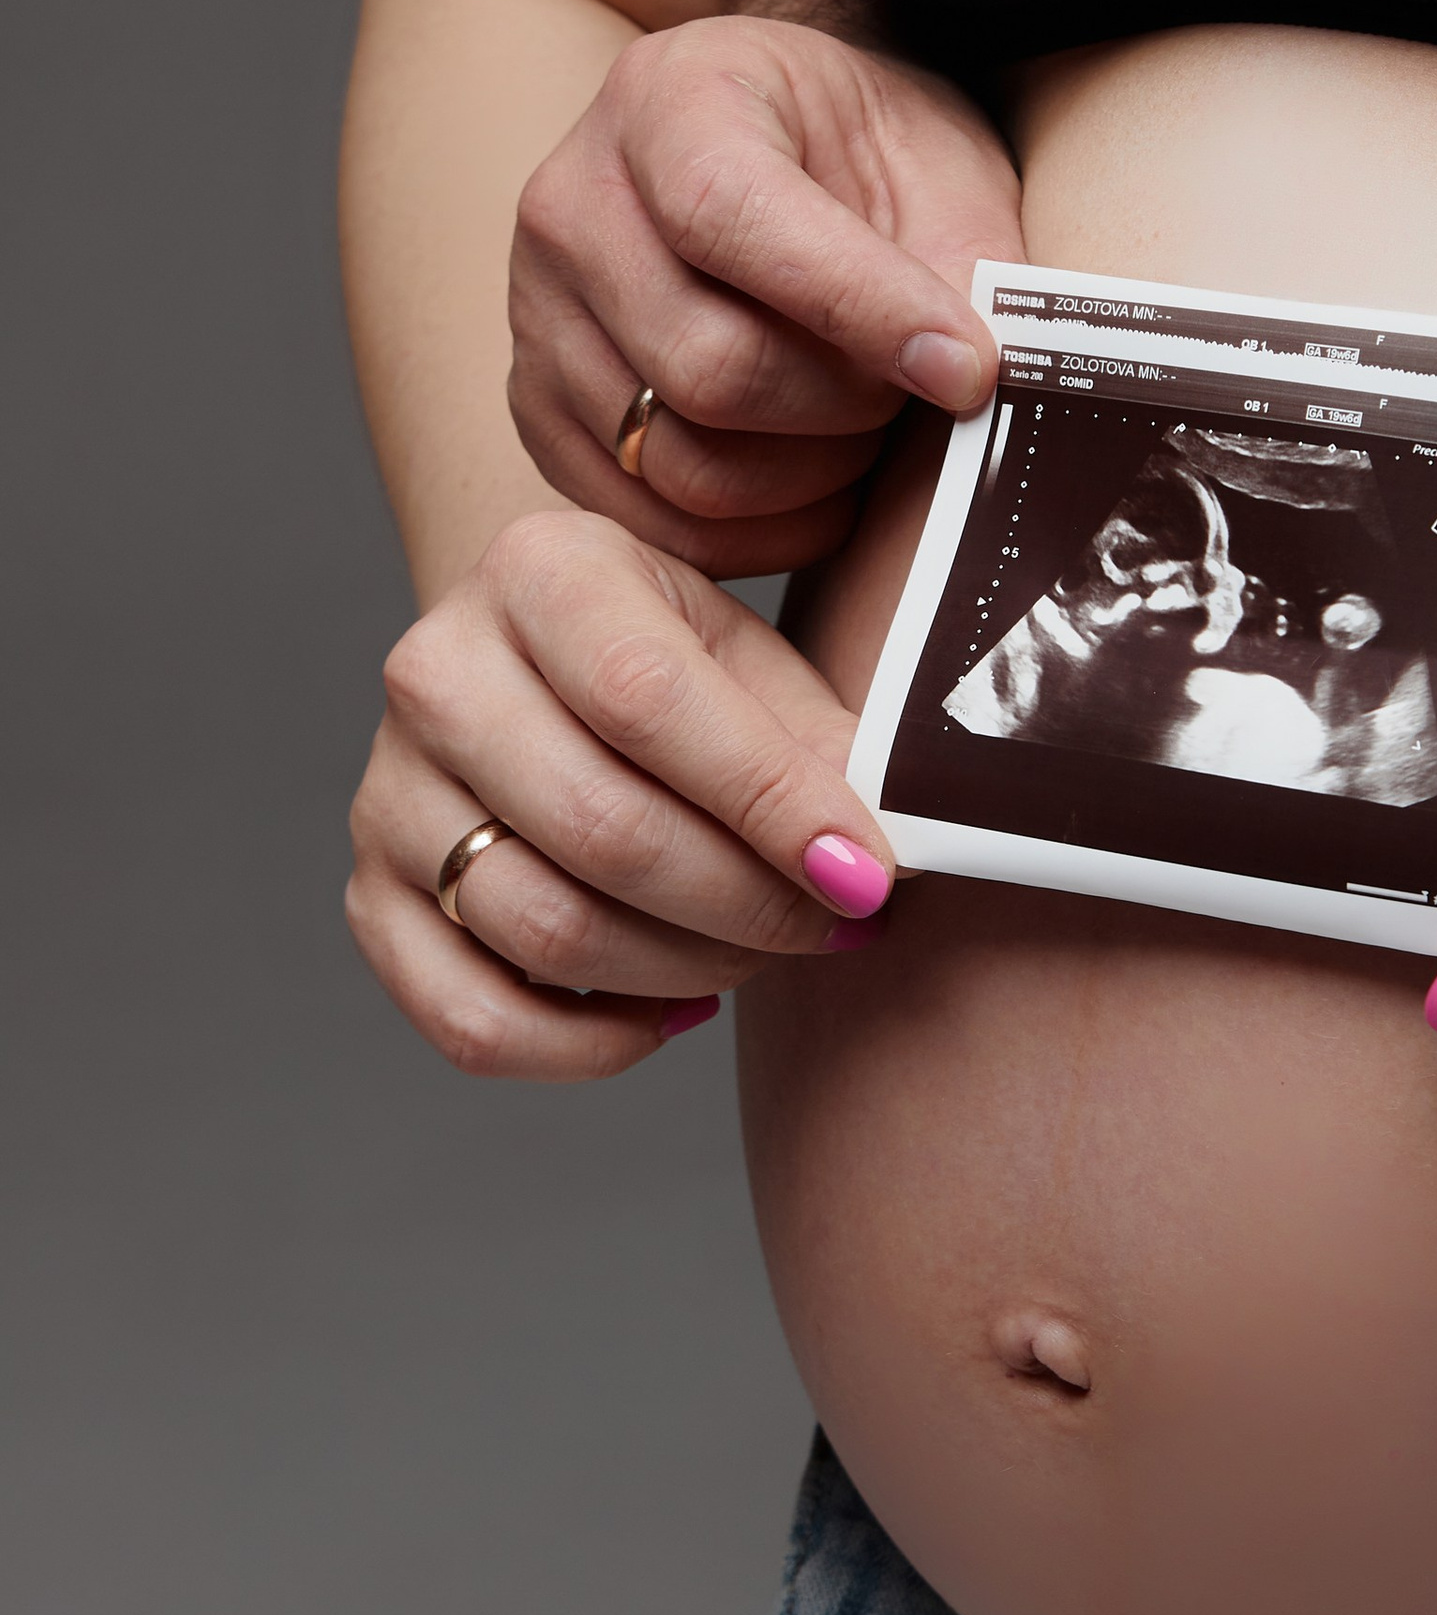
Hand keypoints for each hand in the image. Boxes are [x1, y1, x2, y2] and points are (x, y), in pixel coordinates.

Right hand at [347, 510, 894, 1080]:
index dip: (771, 804)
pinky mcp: (371, 897)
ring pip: (545, 929)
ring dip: (688, 971)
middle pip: (600, 830)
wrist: (551, 666)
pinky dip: (591, 1043)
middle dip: (748, 905)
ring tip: (764, 952)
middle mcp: (437, 672)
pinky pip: (473, 1019)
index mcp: (539, 571)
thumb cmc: (679, 667)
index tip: (868, 876)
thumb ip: (823, 744)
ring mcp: (387, 791)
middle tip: (836, 927)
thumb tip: (886, 856)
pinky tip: (674, 1012)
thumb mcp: (756, 659)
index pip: (650, 703)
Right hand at [509, 18, 1026, 576]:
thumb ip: (962, 259)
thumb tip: (976, 375)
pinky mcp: (539, 412)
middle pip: (707, 367)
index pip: (733, 219)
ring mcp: (538, 316)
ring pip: (680, 463)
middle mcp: (572, 204)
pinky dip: (760, 534)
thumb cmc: (860, 151)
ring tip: (868, 428)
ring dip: (811, 478)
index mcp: (668, 99)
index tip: (967, 366)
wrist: (773, 149)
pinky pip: (651, 522)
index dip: (863, 310)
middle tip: (916, 389)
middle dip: (848, 406)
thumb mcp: (936, 160)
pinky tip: (821, 485)